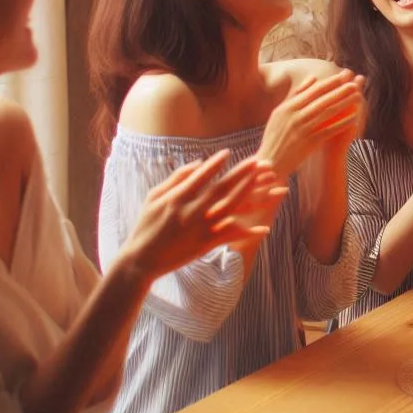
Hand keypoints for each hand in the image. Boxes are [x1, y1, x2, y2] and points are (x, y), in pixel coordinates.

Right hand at [118, 151, 288, 279]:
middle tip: (261, 162)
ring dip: (255, 198)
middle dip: (244, 175)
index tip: (228, 152)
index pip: (201, 176)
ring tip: (271, 188)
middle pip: (223, 189)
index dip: (215, 164)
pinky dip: (247, 232)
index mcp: (179, 197)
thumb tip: (198, 163)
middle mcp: (192, 210)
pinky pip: (230, 236)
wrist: (141, 260)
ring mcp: (201, 228)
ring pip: (233, 210)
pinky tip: (265, 229)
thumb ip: (177, 179)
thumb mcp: (155, 197)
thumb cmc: (146, 225)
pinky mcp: (205, 244)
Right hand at [257, 69, 366, 176]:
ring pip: (328, 113)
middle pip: (322, 100)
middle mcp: (295, 117)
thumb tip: (313, 77)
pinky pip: (329, 130)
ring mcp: (302, 130)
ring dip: (345, 104)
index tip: (343, 77)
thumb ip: (296, 95)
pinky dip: (342, 123)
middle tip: (355, 85)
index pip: (312, 91)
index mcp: (287, 107)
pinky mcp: (309, 143)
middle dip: (340, 91)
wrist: (270, 162)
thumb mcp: (280, 113)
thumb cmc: (275, 136)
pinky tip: (354, 118)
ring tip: (358, 97)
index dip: (330, 83)